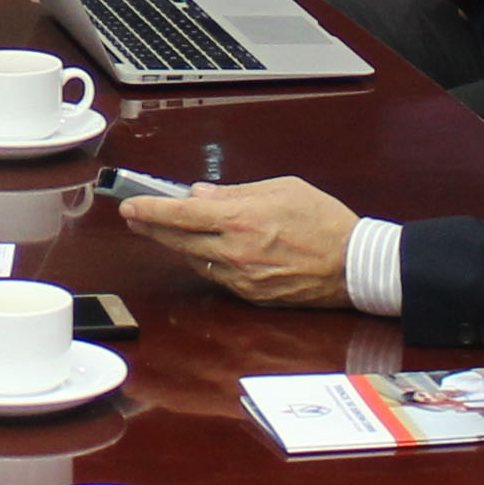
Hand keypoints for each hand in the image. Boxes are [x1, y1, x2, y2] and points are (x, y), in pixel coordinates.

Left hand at [118, 177, 360, 303]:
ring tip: (167, 230)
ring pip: (195, 260)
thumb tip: (201, 193)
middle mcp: (235, 251)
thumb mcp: (282, 189)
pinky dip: (206, 260)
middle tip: (134, 216)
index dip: (150, 210)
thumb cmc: (324, 222)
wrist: (353, 265)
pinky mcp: (251, 295)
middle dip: (152, 227)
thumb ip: (237, 191)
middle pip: (178, 240)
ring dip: (178, 245)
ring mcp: (241, 277)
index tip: (130, 205)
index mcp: (241, 219)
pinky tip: (204, 250)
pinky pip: (217, 276)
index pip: (181, 214)